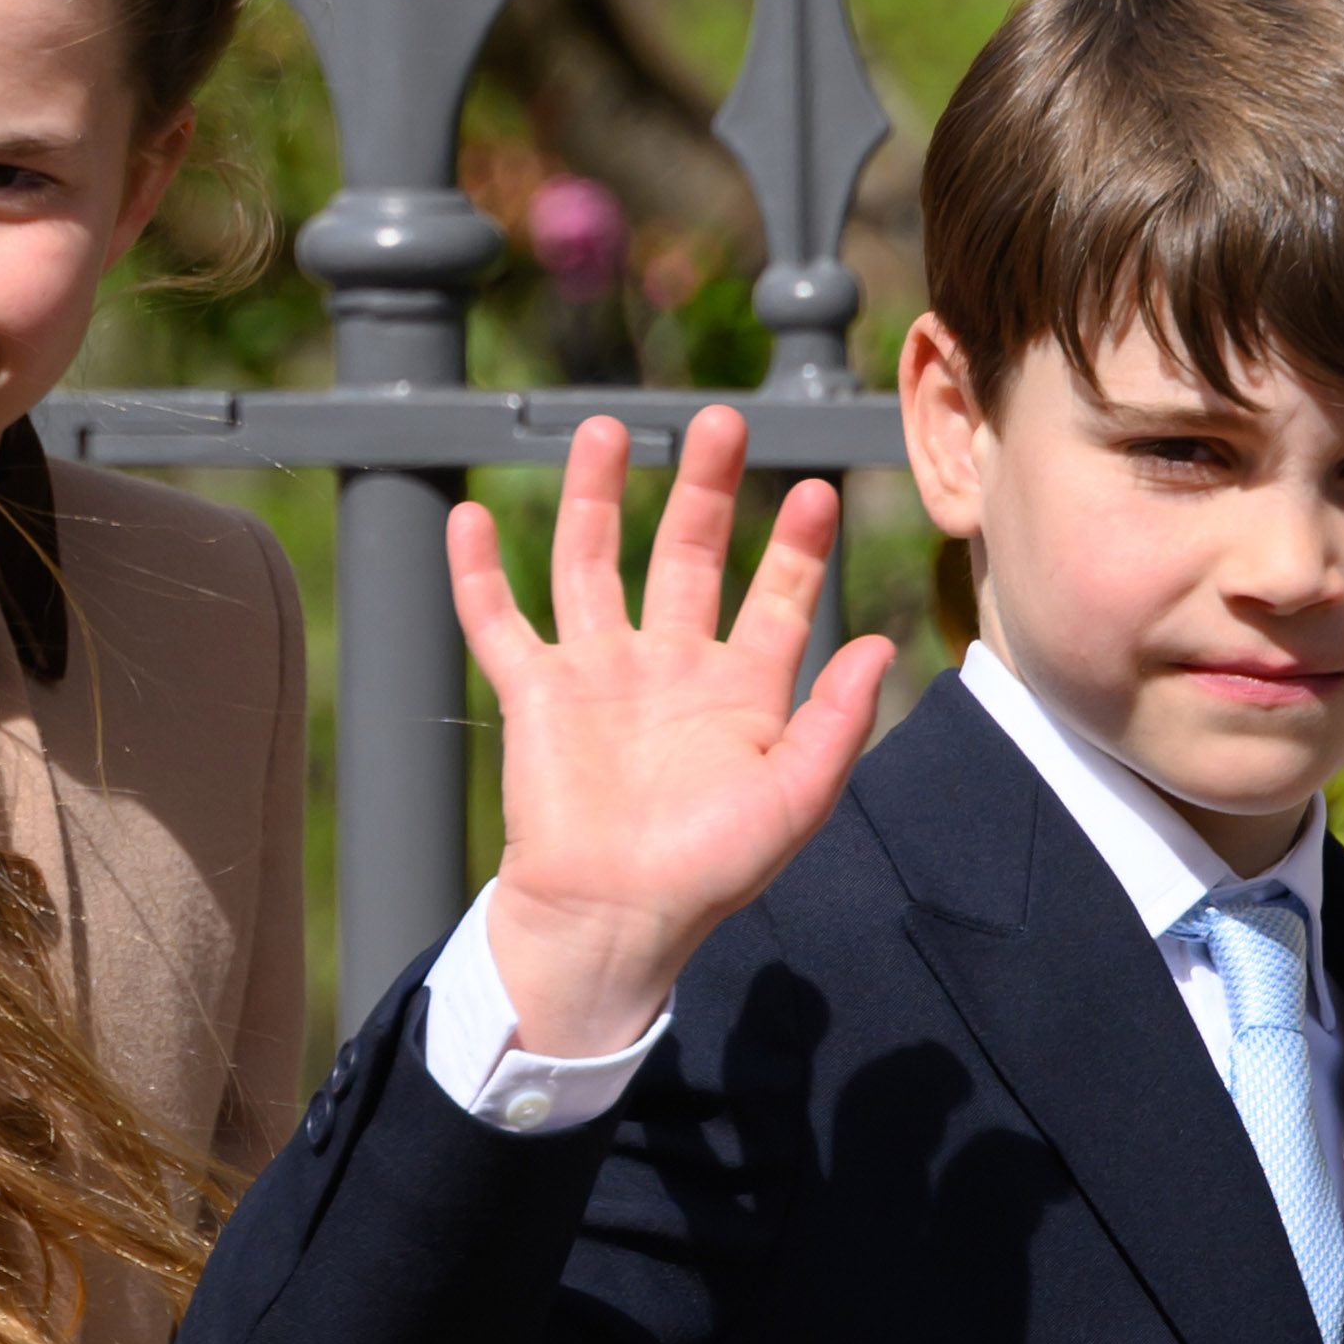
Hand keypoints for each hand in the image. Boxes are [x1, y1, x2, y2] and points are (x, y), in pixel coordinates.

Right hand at [451, 404, 896, 1056]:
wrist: (611, 921)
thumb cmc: (705, 874)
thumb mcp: (792, 802)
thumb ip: (836, 724)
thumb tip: (877, 647)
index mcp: (739, 694)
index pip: (776, 600)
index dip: (797, 548)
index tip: (816, 491)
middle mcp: (668, 669)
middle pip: (688, 554)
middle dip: (706, 490)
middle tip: (722, 422)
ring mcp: (598, 675)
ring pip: (592, 563)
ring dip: (596, 498)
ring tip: (608, 431)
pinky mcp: (535, 695)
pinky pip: (499, 622)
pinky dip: (476, 572)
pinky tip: (467, 515)